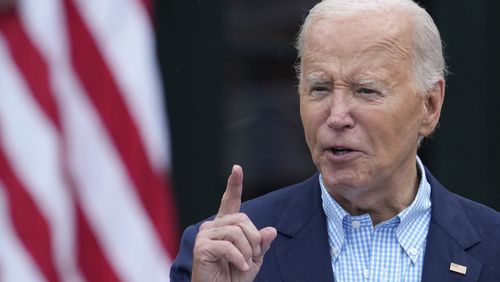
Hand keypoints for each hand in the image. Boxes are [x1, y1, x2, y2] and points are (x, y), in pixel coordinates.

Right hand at [191, 165, 276, 281]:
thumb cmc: (234, 277)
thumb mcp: (254, 259)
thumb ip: (261, 243)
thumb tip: (271, 230)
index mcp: (225, 226)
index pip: (230, 201)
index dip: (234, 185)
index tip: (237, 169)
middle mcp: (212, 226)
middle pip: (242, 220)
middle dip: (253, 239)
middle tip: (251, 257)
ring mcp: (204, 235)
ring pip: (237, 232)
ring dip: (247, 251)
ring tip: (244, 264)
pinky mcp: (201, 247)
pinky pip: (228, 246)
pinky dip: (239, 258)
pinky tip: (241, 267)